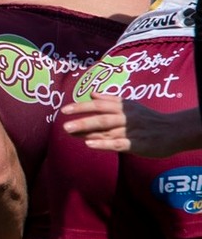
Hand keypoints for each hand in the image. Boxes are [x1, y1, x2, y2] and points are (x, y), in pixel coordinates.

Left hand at [62, 97, 201, 158]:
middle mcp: (126, 117)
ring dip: (88, 132)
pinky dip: (103, 143)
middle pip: (102, 117)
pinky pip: (118, 144)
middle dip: (82, 120)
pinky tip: (89, 144)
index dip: (82, 106)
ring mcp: (131, 131)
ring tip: (70, 132)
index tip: (64, 110)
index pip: (100, 105)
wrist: (173, 131)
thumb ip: (111, 100)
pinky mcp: (136, 144)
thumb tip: (92, 94)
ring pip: (107, 131)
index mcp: (124, 107)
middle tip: (64, 125)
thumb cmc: (149, 119)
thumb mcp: (132, 105)